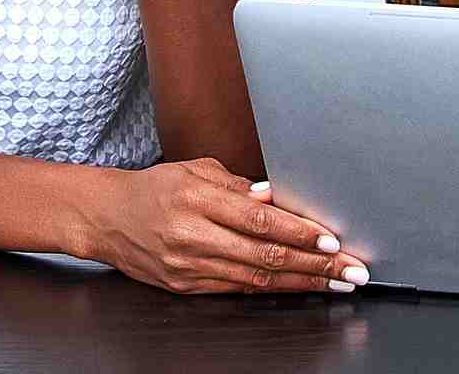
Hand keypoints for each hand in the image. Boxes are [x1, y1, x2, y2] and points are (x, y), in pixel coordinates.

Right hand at [90, 159, 368, 294]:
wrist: (107, 218)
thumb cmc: (156, 187)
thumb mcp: (197, 169)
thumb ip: (239, 185)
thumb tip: (278, 197)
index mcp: (198, 199)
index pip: (259, 219)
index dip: (298, 231)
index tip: (331, 240)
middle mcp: (193, 236)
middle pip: (264, 254)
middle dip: (314, 265)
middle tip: (350, 270)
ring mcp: (189, 266)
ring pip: (255, 278)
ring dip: (301, 283)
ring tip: (335, 283)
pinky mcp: (186, 287)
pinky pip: (237, 289)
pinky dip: (271, 289)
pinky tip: (298, 287)